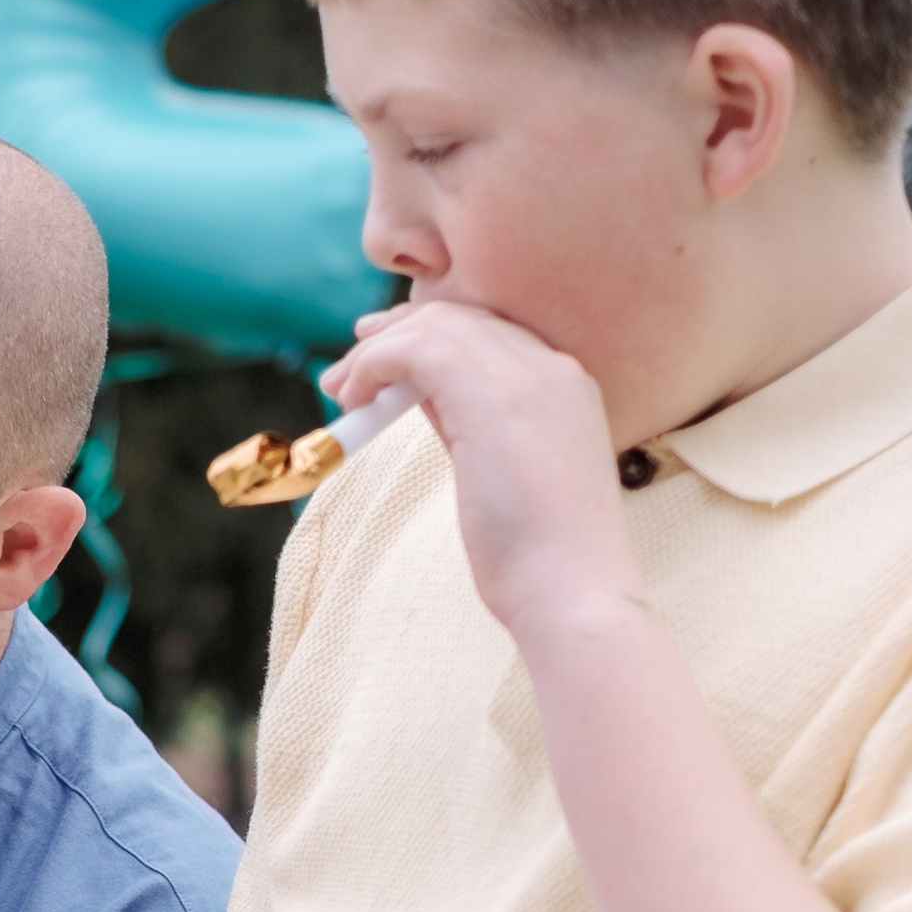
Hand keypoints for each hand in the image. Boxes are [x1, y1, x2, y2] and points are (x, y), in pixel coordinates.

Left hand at [323, 297, 640, 653]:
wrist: (571, 593)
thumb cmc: (539, 558)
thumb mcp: (502, 474)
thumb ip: (469, 424)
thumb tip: (419, 396)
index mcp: (565, 387)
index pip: (489, 333)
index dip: (430, 337)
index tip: (383, 358)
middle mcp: (552, 368)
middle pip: (461, 319)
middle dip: (396, 335)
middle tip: (348, 370)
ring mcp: (527, 375)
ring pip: (435, 326)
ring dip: (375, 352)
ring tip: (340, 390)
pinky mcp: (490, 394)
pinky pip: (417, 349)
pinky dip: (375, 363)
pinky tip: (354, 399)